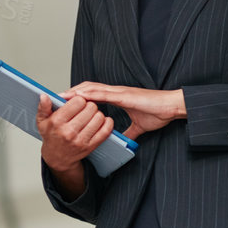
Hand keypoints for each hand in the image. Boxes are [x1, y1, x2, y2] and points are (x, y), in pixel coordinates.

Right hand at [36, 92, 113, 181]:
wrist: (57, 157)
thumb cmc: (51, 136)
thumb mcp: (42, 121)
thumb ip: (43, 107)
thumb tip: (44, 96)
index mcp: (57, 122)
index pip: (77, 102)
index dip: (79, 99)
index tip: (77, 102)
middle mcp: (69, 131)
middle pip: (90, 108)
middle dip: (89, 105)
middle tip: (85, 108)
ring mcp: (81, 140)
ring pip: (99, 117)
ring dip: (97, 113)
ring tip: (91, 115)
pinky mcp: (90, 146)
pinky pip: (105, 130)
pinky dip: (107, 123)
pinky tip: (102, 121)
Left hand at [63, 82, 184, 138]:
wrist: (172, 107)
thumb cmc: (158, 113)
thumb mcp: (139, 126)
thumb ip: (129, 131)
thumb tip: (122, 139)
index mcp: (118, 97)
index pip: (93, 94)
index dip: (78, 97)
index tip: (65, 103)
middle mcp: (115, 92)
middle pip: (87, 89)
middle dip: (71, 93)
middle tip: (56, 98)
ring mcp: (119, 92)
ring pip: (91, 89)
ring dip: (75, 92)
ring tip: (61, 96)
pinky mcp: (124, 95)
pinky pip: (103, 94)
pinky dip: (89, 94)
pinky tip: (79, 96)